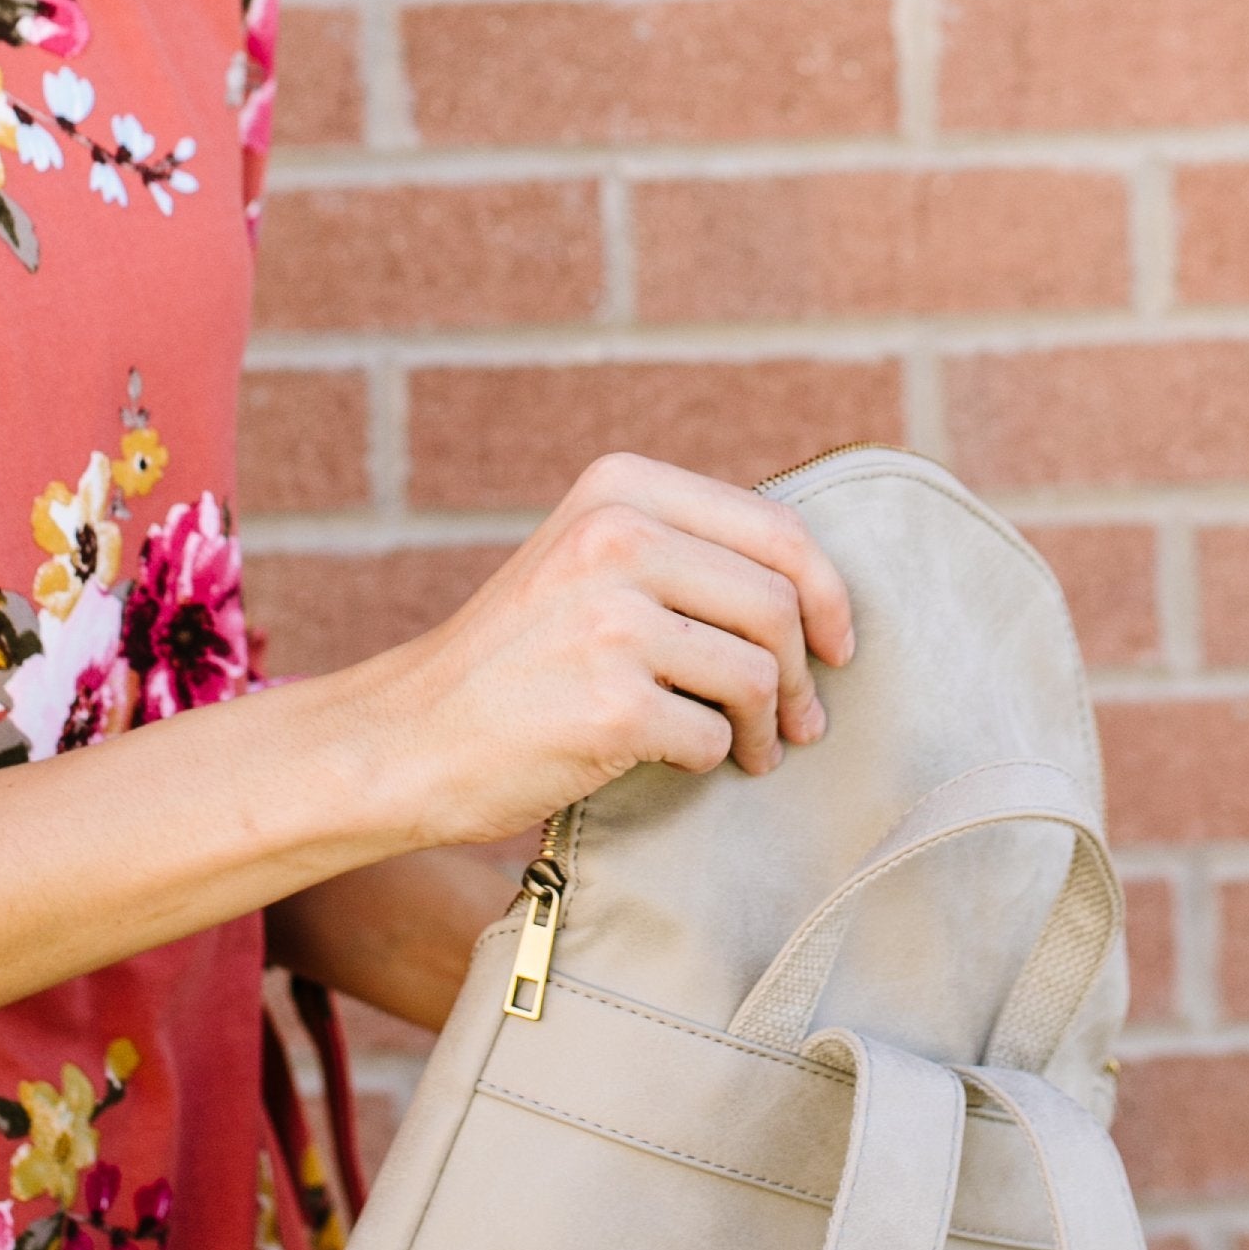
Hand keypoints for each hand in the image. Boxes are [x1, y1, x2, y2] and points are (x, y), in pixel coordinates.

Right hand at [324, 452, 856, 862]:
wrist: (410, 736)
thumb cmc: (516, 658)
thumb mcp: (586, 557)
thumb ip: (682, 547)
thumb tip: (816, 589)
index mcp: (621, 486)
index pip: (777, 528)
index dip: (828, 593)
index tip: (837, 643)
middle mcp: (618, 538)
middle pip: (778, 604)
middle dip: (807, 673)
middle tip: (803, 720)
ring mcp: (613, 621)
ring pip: (758, 675)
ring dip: (766, 726)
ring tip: (749, 750)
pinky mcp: (612, 705)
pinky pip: (713, 737)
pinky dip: (707, 760)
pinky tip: (677, 762)